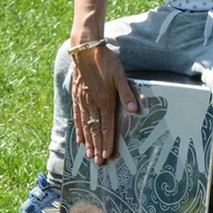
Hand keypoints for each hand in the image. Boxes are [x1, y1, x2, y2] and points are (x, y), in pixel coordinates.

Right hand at [72, 43, 138, 163]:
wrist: (85, 50)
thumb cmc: (106, 61)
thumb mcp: (120, 75)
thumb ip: (127, 94)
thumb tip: (135, 110)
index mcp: (104, 100)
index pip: (106, 126)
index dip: (107, 142)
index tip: (107, 156)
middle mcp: (92, 104)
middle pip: (94, 130)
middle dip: (97, 147)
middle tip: (97, 162)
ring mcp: (82, 101)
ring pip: (85, 126)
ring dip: (87, 141)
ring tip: (88, 154)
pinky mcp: (77, 96)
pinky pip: (77, 116)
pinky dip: (78, 128)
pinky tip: (78, 137)